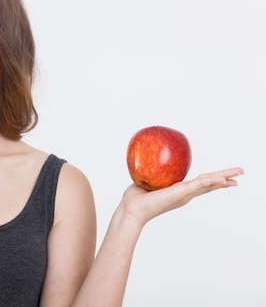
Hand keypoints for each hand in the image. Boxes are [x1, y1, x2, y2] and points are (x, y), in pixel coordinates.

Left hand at [119, 167, 244, 226]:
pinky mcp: (182, 192)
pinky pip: (201, 183)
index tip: (224, 178)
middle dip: (226, 179)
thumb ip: (148, 174)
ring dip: (225, 176)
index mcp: (179, 192)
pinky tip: (224, 178)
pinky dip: (213, 180)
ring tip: (240, 173)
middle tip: (241, 174)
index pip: (200, 185)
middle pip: (210, 184)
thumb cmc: (135, 198)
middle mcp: (185, 194)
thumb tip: (142, 164)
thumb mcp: (145, 181)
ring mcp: (185, 193)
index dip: (213, 181)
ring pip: (210, 182)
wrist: (132, 209)